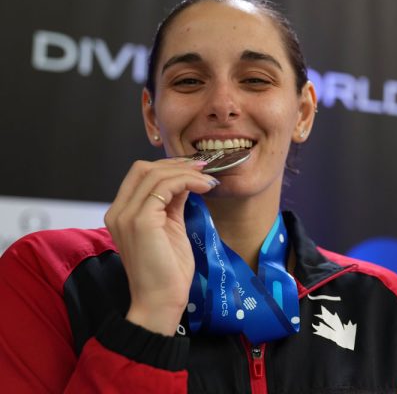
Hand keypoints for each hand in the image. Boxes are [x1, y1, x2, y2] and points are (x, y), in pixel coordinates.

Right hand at [104, 158, 218, 335]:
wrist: (161, 301)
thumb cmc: (167, 271)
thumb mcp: (171, 228)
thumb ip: (172, 204)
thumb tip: (186, 181)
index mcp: (122, 213)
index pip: (140, 174)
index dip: (168, 166)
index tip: (195, 169)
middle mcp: (118, 211)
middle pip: (144, 168)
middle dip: (177, 164)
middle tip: (204, 170)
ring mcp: (127, 215)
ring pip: (156, 174)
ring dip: (187, 172)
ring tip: (208, 181)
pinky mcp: (140, 221)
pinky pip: (165, 187)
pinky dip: (188, 181)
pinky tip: (204, 188)